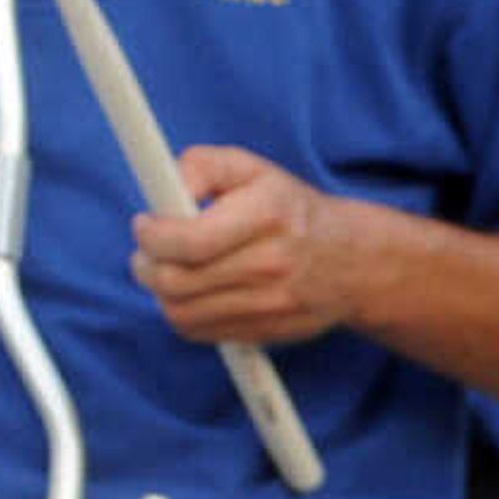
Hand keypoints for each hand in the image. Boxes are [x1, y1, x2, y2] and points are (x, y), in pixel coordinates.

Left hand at [131, 144, 370, 345]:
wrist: (353, 261)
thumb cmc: (287, 209)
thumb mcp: (249, 169)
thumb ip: (200, 165)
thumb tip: (165, 185)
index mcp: (266, 216)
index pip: (190, 241)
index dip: (151, 234)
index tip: (145, 223)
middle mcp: (271, 265)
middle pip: (174, 281)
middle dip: (145, 263)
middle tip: (149, 248)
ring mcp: (270, 304)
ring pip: (179, 312)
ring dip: (159, 290)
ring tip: (167, 268)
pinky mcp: (265, 333)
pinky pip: (196, 331)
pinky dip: (181, 312)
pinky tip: (191, 290)